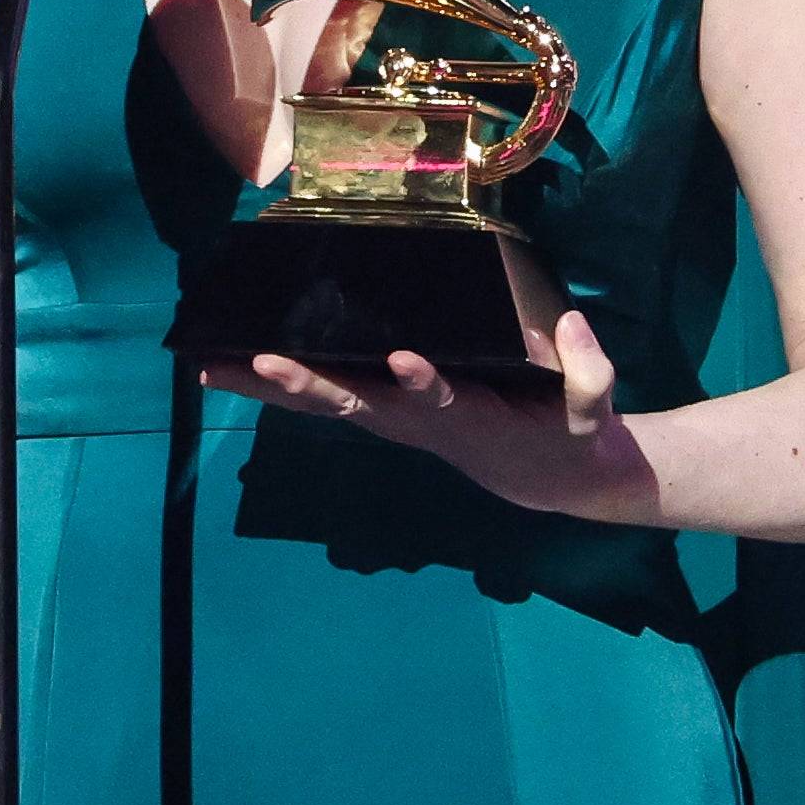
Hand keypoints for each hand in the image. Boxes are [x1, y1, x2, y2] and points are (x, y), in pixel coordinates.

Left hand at [194, 311, 650, 520]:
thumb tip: (573, 325)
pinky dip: (277, 385)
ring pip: (325, 403)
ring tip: (212, 369)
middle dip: (311, 384)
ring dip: (269, 388)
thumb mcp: (592, 406)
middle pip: (358, 404)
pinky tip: (230, 368)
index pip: (443, 399)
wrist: (548, 478)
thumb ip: (588, 370)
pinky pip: (324, 398)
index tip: (407, 359)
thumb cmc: (570, 433)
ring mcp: (395, 418)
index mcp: (470, 416)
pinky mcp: (384, 411)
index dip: (425, 383)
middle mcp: (419, 421)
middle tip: (264, 363)